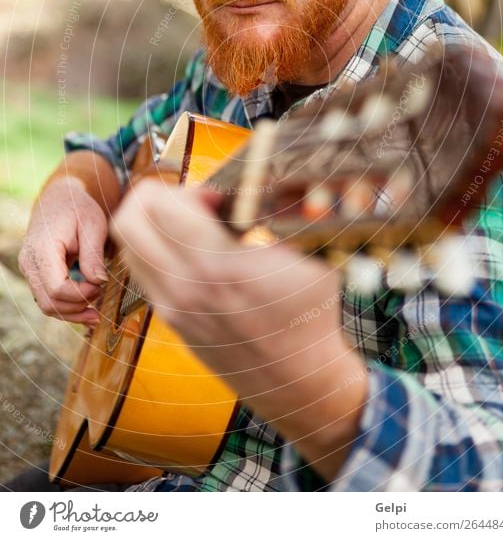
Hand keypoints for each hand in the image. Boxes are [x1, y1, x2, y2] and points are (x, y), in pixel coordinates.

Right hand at [18, 177, 108, 323]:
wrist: (58, 199)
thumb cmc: (77, 208)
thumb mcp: (92, 224)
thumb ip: (93, 254)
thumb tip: (98, 282)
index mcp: (42, 249)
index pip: (56, 288)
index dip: (81, 294)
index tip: (100, 285)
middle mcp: (30, 262)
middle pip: (49, 303)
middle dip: (77, 306)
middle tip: (100, 295)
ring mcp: (30, 270)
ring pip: (46, 306)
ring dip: (72, 313)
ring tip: (96, 313)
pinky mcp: (36, 274)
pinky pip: (48, 299)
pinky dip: (66, 307)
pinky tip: (86, 308)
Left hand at [110, 181, 368, 480]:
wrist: (296, 380)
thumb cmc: (310, 316)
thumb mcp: (306, 258)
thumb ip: (276, 219)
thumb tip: (255, 187)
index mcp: (219, 266)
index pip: (163, 207)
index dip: (189, 187)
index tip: (218, 195)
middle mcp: (184, 287)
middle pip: (127, 221)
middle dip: (156, 197)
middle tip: (192, 202)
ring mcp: (172, 307)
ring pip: (128, 246)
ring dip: (152, 224)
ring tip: (191, 225)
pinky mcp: (170, 320)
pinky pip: (143, 271)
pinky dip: (157, 250)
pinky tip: (194, 254)